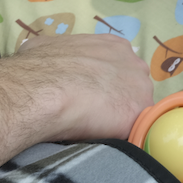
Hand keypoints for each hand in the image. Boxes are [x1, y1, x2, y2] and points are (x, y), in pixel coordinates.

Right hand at [7, 33, 152, 141]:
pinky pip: (134, 127)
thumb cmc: (41, 69)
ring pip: (135, 106)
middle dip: (116, 97)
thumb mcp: (49, 47)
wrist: (46, 91)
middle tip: (94, 110)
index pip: (118, 67)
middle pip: (131, 85)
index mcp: (115, 46)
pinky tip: (103, 137)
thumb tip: (48, 60)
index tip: (92, 94)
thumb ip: (61, 53)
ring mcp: (141, 86)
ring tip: (95, 126)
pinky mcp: (140, 111)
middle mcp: (134, 62)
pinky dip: (121, 133)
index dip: (105, 83)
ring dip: (119, 116)